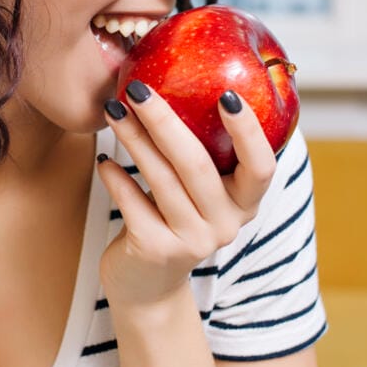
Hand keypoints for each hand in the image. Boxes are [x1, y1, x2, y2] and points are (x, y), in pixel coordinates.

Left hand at [97, 82, 278, 310]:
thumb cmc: (173, 219)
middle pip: (196, 164)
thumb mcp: (198, 192)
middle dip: (163, 120)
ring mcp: (192, 241)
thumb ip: (203, 153)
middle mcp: (226, 224)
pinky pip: (131, 201)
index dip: (248, 131)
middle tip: (137, 87)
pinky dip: (115, 176)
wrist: (148, 287)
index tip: (227, 94)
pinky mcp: (155, 250)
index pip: (262, 166)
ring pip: (160, 178)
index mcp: (245, 203)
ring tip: (112, 109)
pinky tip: (104, 161)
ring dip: (133, 138)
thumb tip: (182, 79)